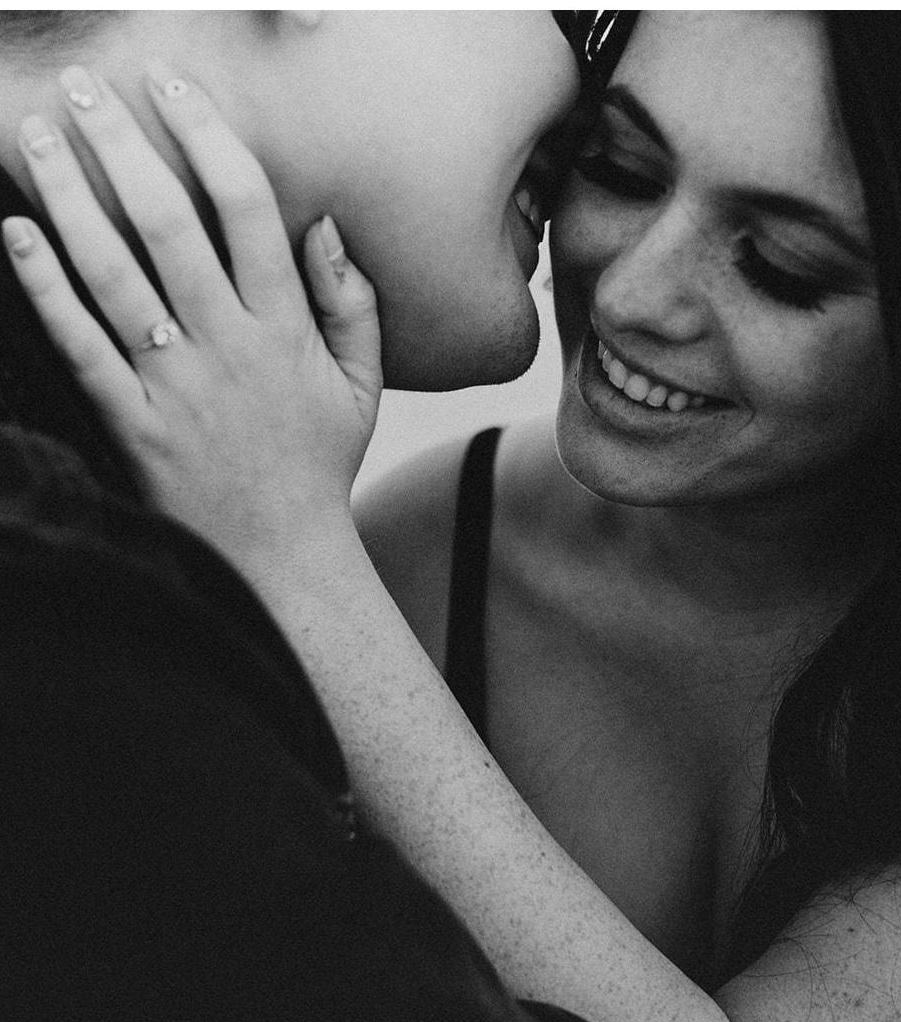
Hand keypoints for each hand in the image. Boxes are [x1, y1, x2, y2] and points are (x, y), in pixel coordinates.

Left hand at [2, 63, 380, 558]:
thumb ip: (353, 302)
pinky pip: (77, 344)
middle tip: (84, 84)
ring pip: (111, 273)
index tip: (176, 87)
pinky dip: (43, 286)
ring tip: (32, 134)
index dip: (209, 136)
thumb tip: (323, 223)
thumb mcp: (362, 384)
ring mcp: (173, 386)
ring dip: (68, 196)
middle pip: (167, 224)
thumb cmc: (321, 461)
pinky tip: (16, 231)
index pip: (248, 210)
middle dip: (120, 143)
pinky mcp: (130, 422)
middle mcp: (226, 348)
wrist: (280, 555)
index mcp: (284, 332)